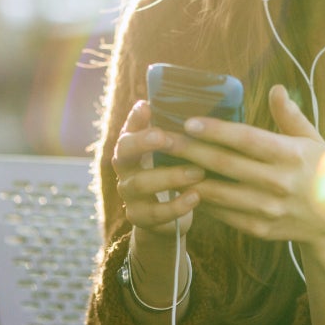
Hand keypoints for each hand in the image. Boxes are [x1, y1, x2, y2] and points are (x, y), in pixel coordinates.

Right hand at [111, 100, 204, 239]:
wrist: (166, 217)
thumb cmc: (173, 173)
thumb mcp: (173, 153)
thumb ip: (177, 133)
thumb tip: (200, 107)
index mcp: (132, 147)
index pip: (128, 128)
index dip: (135, 119)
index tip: (147, 106)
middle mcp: (125, 168)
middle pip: (123, 152)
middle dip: (143, 142)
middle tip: (164, 137)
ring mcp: (129, 194)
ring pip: (141, 183)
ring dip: (170, 176)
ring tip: (198, 171)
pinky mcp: (139, 218)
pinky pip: (155, 213)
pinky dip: (177, 205)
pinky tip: (196, 196)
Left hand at [167, 85, 324, 245]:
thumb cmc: (321, 173)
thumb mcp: (313, 141)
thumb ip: (291, 116)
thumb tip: (275, 89)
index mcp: (290, 156)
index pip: (246, 140)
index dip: (216, 131)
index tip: (188, 121)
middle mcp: (277, 183)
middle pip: (225, 164)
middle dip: (190, 150)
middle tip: (162, 138)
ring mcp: (267, 209)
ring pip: (218, 192)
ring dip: (189, 178)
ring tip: (165, 163)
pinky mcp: (258, 228)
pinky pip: (223, 213)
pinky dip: (202, 200)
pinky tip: (183, 187)